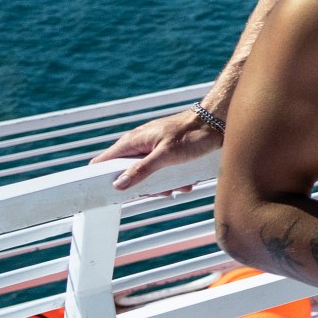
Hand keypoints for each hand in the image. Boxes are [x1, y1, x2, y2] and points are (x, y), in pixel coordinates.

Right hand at [101, 105, 223, 191]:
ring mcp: (151, 149)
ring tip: (179, 186)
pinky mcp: (165, 153)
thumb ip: (142, 169)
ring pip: (146, 176)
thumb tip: (118, 184)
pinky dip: (172, 179)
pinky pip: (161, 172)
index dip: (101, 178)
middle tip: (160, 191)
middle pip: (126, 174)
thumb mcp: (166, 155)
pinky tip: (186, 182)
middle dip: (142, 187)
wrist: (216, 122)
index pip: (102, 161)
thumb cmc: (192, 134)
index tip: (110, 194)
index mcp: (132, 142)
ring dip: (162, 185)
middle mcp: (138, 145)